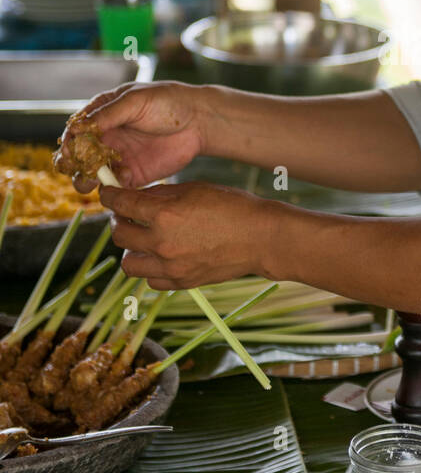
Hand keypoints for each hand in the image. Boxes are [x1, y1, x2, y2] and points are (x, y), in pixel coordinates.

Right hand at [63, 82, 210, 191]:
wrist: (198, 121)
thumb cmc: (167, 101)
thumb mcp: (135, 101)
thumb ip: (108, 114)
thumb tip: (77, 128)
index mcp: (102, 115)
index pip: (75, 131)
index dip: (68, 142)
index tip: (68, 151)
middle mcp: (105, 138)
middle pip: (77, 157)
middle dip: (72, 165)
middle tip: (78, 168)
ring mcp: (118, 158)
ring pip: (91, 175)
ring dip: (87, 179)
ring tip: (96, 177)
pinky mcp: (133, 175)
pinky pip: (115, 186)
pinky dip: (114, 186)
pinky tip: (126, 175)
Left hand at [100, 181, 270, 288]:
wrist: (261, 238)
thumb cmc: (233, 206)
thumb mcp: (194, 189)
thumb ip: (162, 194)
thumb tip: (138, 196)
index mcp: (164, 215)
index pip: (121, 204)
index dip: (110, 196)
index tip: (108, 193)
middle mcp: (162, 243)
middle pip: (119, 235)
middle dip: (119, 221)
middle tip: (128, 215)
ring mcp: (171, 267)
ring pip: (128, 263)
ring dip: (130, 249)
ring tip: (142, 239)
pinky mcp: (181, 282)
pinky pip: (151, 280)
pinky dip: (150, 268)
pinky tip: (161, 255)